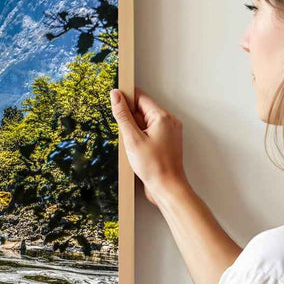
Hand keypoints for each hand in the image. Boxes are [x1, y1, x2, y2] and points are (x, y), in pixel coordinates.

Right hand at [110, 87, 188, 206]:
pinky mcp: (166, 143)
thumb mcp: (132, 139)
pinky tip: (137, 152)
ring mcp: (169, 133)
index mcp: (162, 117)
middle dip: (130, 121)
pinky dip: (140, 139)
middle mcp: (169, 122)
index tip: (114, 103)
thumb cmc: (154, 166)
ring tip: (133, 147)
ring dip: (134, 132)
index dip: (126, 100)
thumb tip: (116, 95)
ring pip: (145, 124)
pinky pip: (150, 134)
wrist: (167, 188)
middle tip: (126, 136)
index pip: (141, 98)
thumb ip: (122, 115)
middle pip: (143, 111)